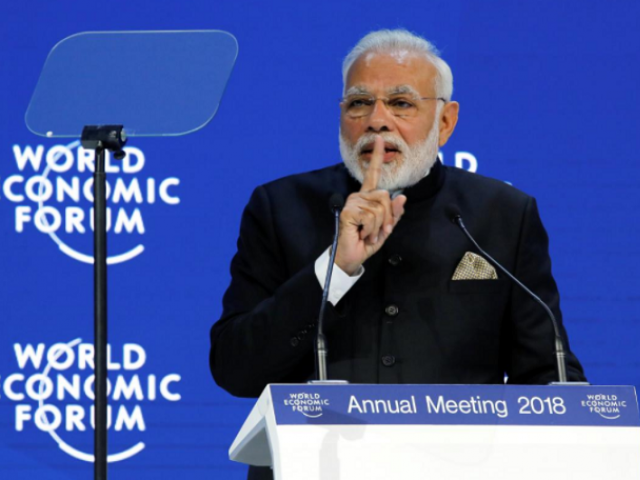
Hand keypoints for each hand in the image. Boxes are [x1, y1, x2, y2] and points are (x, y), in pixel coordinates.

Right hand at [335, 135, 406, 274]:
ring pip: (379, 209)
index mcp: (368, 197)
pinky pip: (371, 217)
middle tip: (377, 231)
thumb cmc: (366, 241)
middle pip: (385, 197)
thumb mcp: (385, 228)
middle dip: (387, 218)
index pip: (373, 174)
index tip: (379, 139)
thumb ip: (394, 214)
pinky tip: (361, 234)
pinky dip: (371, 230)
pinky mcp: (349, 211)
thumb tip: (403, 198)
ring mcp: (352, 203)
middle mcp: (359, 196)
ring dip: (378, 226)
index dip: (377, 156)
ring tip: (367, 233)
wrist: (351, 256)